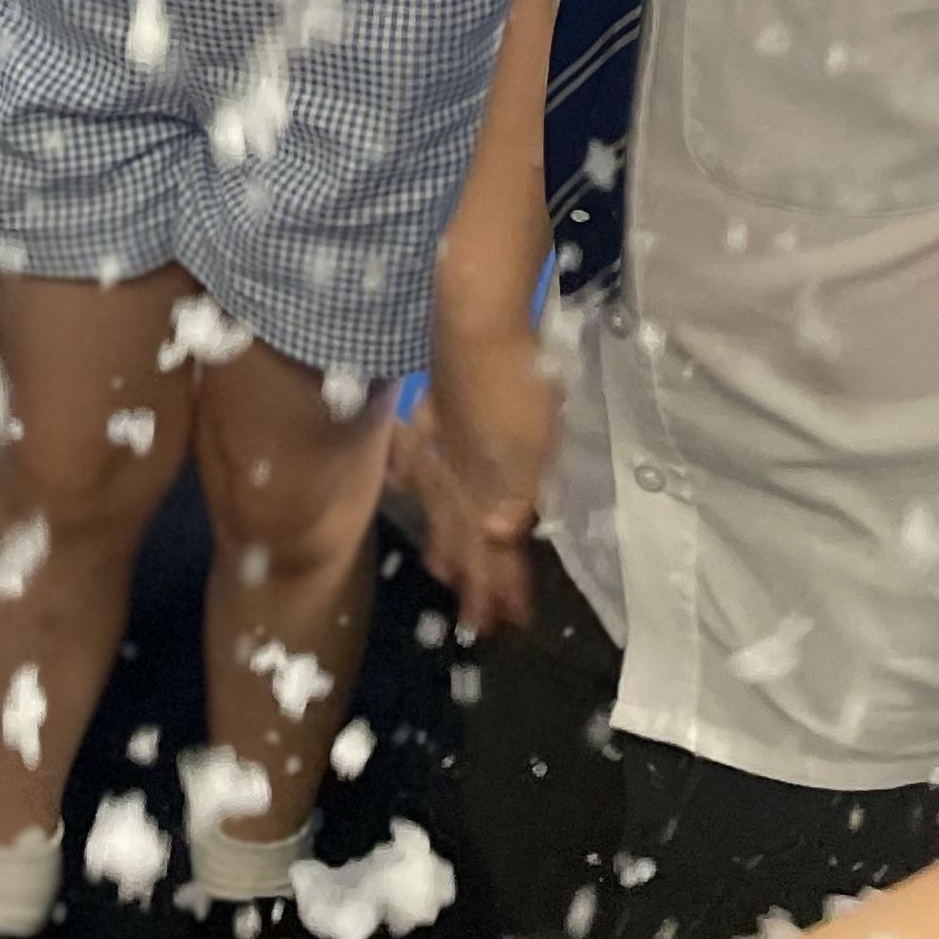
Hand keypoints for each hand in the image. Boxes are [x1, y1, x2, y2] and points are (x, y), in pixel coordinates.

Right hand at [389, 329, 554, 635]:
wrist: (478, 319)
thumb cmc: (519, 379)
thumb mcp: (533, 441)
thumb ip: (517, 490)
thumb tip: (499, 533)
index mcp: (488, 484)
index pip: (497, 547)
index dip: (502, 583)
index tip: (508, 620)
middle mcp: (457, 472)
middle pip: (464, 536)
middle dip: (472, 580)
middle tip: (474, 620)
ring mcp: (442, 442)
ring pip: (439, 503)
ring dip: (444, 541)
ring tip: (441, 569)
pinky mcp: (437, 413)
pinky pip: (417, 459)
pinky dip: (413, 478)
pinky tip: (405, 482)